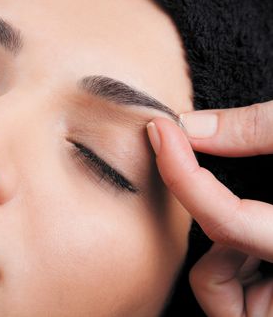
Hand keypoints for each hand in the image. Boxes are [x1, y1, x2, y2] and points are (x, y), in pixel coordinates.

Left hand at [147, 100, 272, 316]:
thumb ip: (259, 130)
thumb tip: (189, 125)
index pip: (226, 221)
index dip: (182, 173)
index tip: (161, 130)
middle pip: (216, 283)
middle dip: (209, 229)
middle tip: (220, 182)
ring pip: (226, 305)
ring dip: (224, 262)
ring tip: (258, 225)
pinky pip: (244, 308)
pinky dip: (239, 277)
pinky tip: (262, 250)